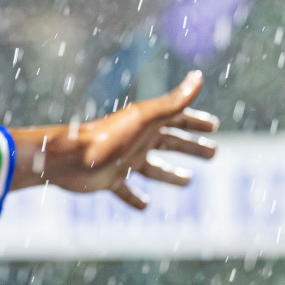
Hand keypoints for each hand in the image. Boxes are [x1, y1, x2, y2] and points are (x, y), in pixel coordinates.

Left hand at [9, 71, 217, 208]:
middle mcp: (135, 141)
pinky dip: (135, 198)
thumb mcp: (145, 118)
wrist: (70, 159)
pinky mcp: (109, 180)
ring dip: (170, 174)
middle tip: (213, 154)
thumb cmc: (108, 137)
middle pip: (169, 143)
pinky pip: (125, 191)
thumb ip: (173, 102)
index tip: (214, 127)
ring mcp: (122, 161)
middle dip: (191, 147)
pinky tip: (145, 207)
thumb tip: (199, 77)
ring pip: (152, 169)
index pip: (177, 119)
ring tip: (187, 182)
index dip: (195, 122)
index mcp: (145, 124)